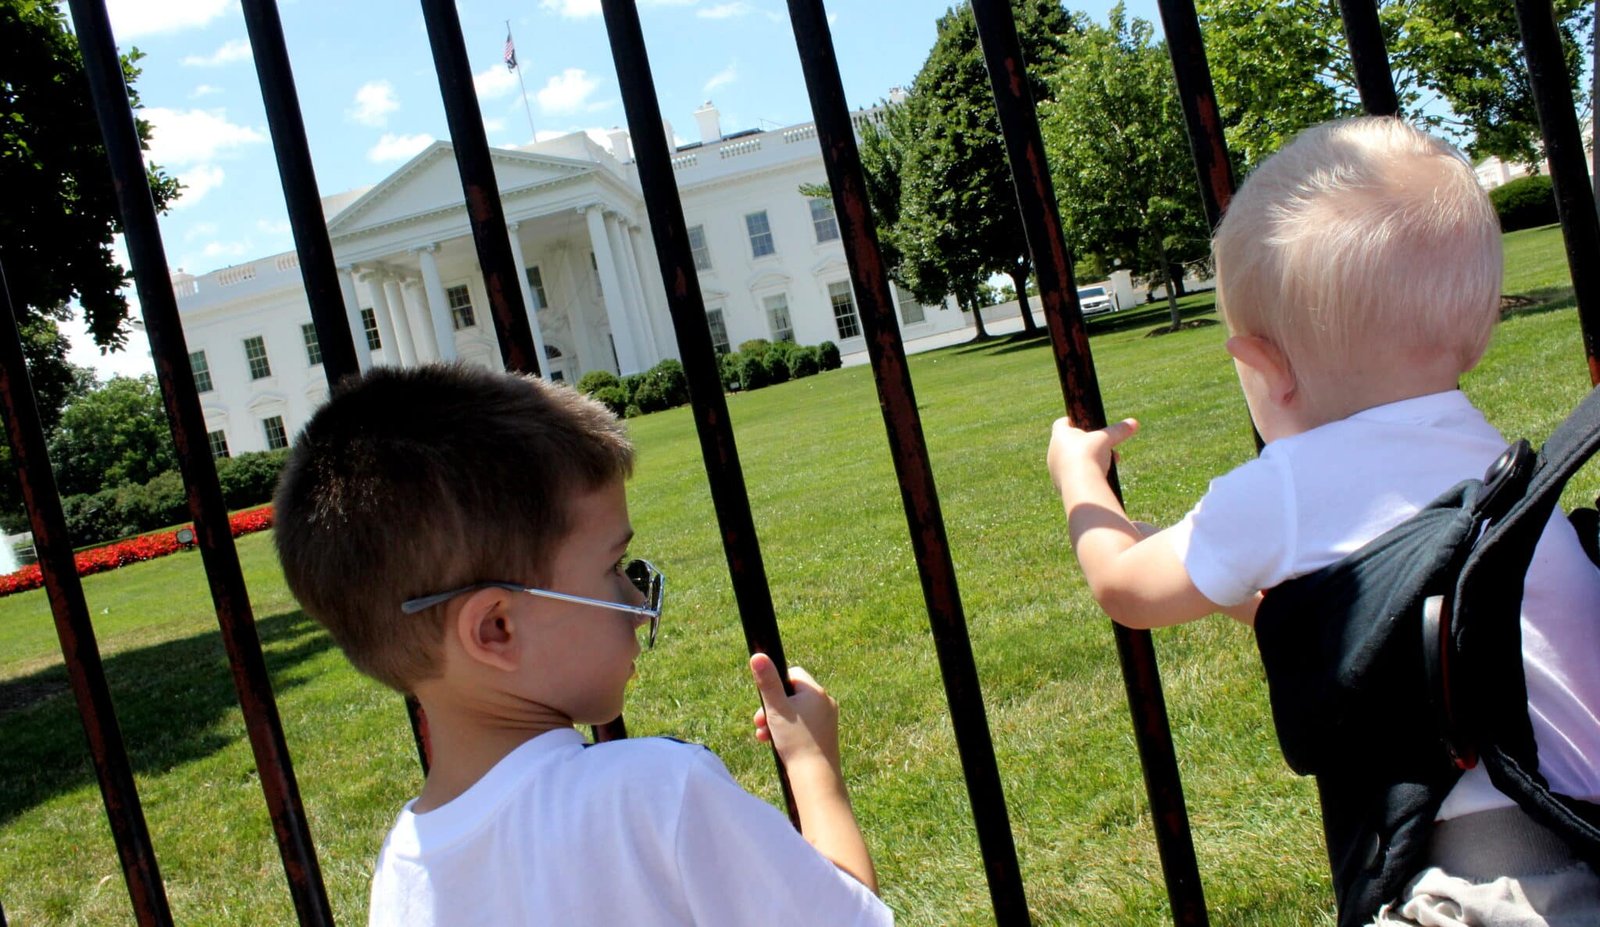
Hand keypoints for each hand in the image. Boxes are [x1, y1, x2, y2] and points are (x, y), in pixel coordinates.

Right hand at [749, 652, 840, 771]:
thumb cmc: (796, 741)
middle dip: (772, 707)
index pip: (792, 674)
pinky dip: (788, 731)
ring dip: (776, 721)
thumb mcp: (776, 709)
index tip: (765, 701)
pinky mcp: (825, 735)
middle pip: (792, 694)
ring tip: (763, 736)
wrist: (816, 776)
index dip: (775, 685)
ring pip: (796, 712)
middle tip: (759, 723)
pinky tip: (776, 743)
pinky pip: (803, 725)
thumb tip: (758, 655)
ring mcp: (827, 719)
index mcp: (816, 692)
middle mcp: (826, 702)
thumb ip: (767, 682)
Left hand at [1047, 416, 1138, 491]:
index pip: (1061, 423)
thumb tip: (1134, 423)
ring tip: (1109, 464)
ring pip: (1074, 461)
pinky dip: (1086, 475)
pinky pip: (1074, 476)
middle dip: (1091, 445)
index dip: (1073, 421)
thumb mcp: (1107, 440)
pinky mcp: (1059, 484)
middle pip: (1071, 443)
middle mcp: (1053, 452)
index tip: (1085, 424)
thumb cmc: (1090, 456)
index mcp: (1059, 436)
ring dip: (1091, 460)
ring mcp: (1055, 469)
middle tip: (1106, 448)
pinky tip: (1100, 477)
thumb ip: (1119, 430)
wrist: (1080, 486)